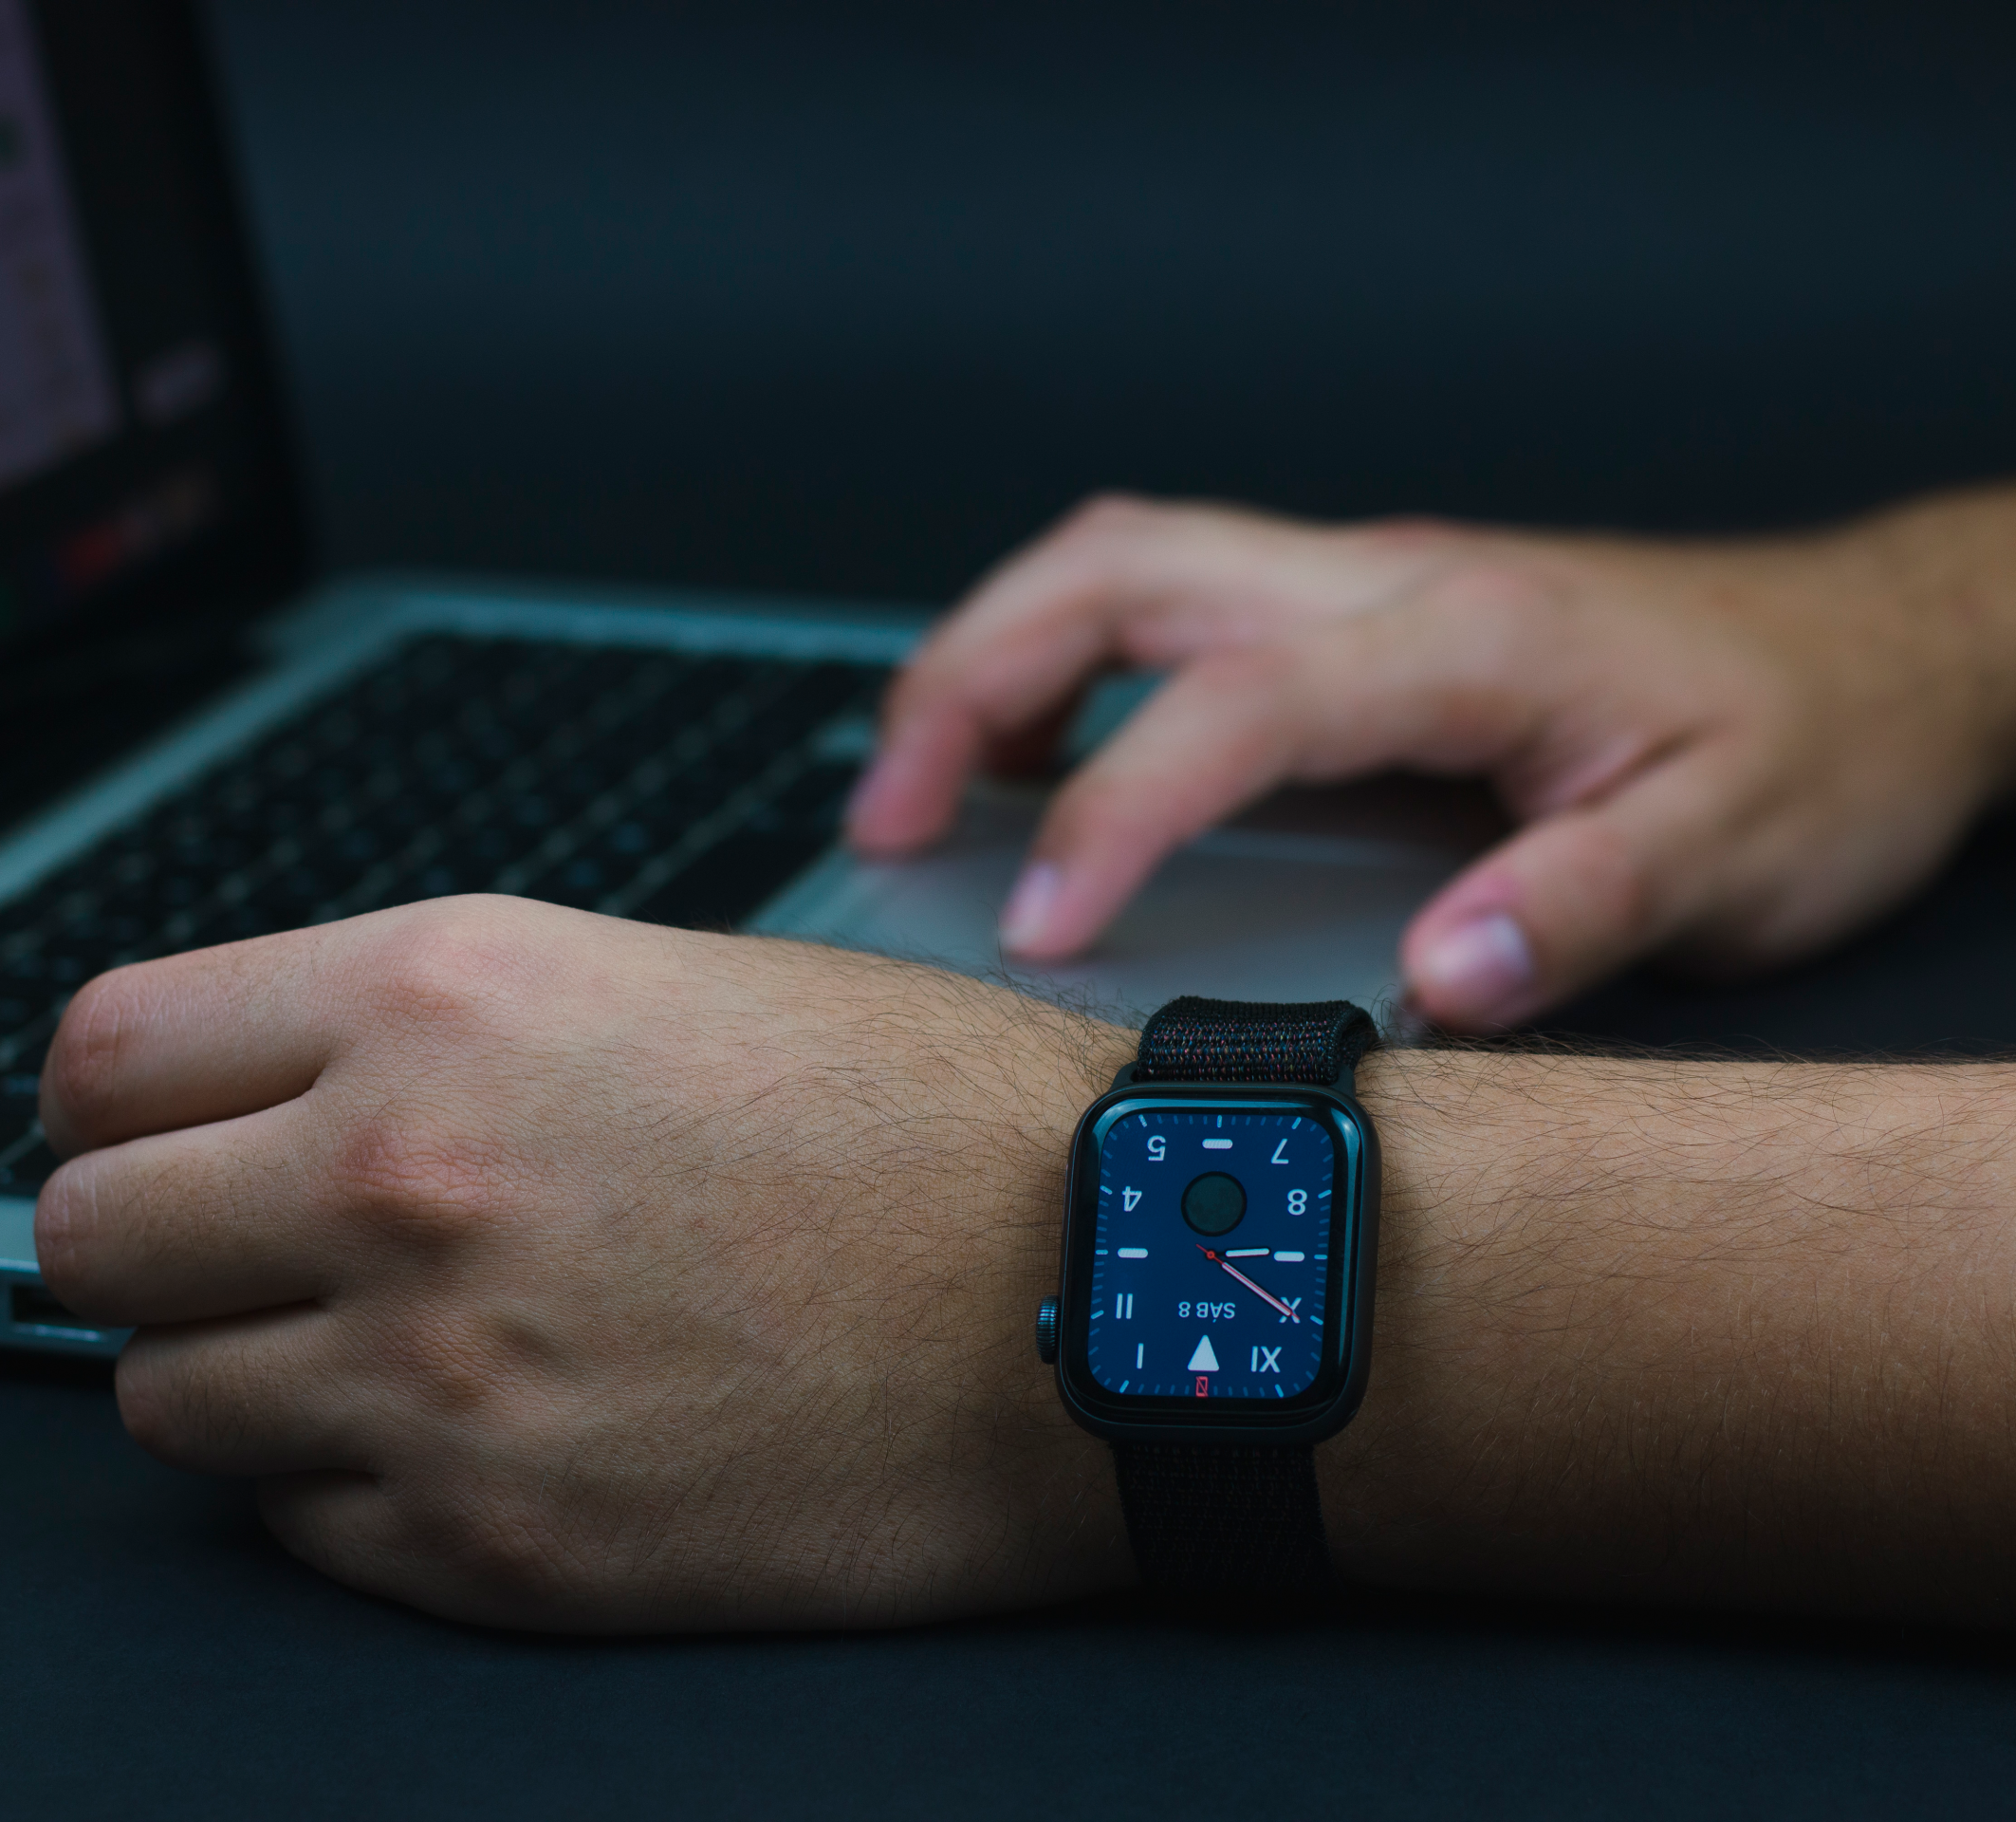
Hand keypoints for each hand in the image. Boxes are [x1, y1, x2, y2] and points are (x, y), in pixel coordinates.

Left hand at [34, 896, 1134, 1630]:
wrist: (1106, 1288)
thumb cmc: (919, 1120)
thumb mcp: (650, 978)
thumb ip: (428, 1025)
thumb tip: (269, 1091)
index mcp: (441, 995)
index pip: (99, 1054)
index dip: (116, 1098)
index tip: (156, 1129)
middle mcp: (403, 1176)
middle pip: (85, 1236)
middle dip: (152, 1240)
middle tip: (245, 1248)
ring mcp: (439, 1378)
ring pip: (161, 1400)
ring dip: (245, 1373)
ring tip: (380, 1348)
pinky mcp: (499, 1545)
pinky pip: (298, 1525)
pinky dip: (355, 1488)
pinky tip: (479, 1434)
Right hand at [846, 488, 2015, 1024]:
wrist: (1883, 656)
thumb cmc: (1812, 747)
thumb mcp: (1735, 849)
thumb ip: (1583, 909)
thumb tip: (1433, 977)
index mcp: (1465, 638)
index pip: (1233, 705)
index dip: (1111, 815)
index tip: (1033, 930)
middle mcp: (1389, 581)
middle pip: (1115, 571)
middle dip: (965, 680)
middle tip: (884, 819)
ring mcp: (1361, 584)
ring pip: (1118, 566)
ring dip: (991, 658)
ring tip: (921, 791)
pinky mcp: (1354, 616)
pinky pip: (1165, 603)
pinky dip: (1063, 668)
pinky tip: (1047, 764)